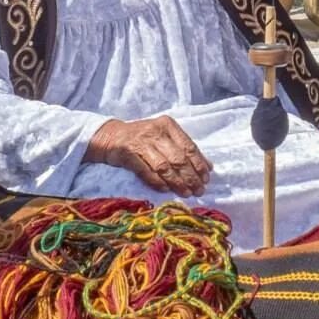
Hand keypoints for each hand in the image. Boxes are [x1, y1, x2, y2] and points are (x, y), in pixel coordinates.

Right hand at [86, 116, 212, 196]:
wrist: (111, 137)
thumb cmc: (142, 138)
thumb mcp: (164, 136)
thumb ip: (183, 148)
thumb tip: (207, 166)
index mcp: (168, 125)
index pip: (189, 146)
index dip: (199, 164)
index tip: (207, 178)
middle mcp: (155, 132)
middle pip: (178, 158)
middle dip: (191, 177)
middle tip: (199, 190)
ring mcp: (141, 143)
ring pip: (164, 167)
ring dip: (177, 183)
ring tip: (186, 193)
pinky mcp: (128, 154)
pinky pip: (147, 172)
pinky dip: (158, 183)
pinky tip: (167, 190)